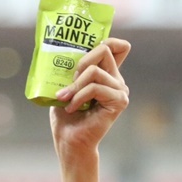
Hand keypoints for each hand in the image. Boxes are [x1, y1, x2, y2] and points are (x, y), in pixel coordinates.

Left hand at [50, 38, 130, 158]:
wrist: (69, 141)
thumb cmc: (66, 117)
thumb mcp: (65, 88)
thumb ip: (70, 71)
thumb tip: (61, 52)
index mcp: (106, 75)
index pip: (117, 47)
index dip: (106, 40)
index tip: (85, 48)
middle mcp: (116, 80)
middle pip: (103, 50)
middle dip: (81, 62)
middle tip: (68, 82)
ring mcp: (120, 90)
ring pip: (95, 71)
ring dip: (75, 86)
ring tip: (66, 99)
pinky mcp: (119, 101)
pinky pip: (96, 88)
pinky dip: (79, 96)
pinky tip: (72, 108)